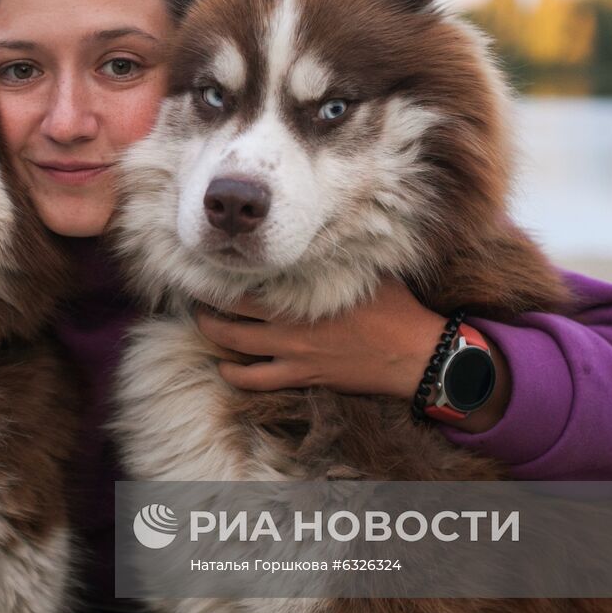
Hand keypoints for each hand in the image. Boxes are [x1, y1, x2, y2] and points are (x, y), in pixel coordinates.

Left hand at [193, 279, 511, 431]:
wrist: (414, 355)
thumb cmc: (396, 308)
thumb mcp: (365, 272)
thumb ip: (337, 257)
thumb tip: (326, 231)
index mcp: (302, 294)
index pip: (247, 283)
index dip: (222, 277)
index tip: (210, 266)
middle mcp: (289, 325)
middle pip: (230, 315)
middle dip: (207, 306)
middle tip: (197, 297)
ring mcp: (293, 354)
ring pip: (235, 348)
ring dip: (213, 337)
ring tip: (205, 326)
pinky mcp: (303, 377)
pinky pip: (256, 381)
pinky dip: (234, 375)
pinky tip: (225, 368)